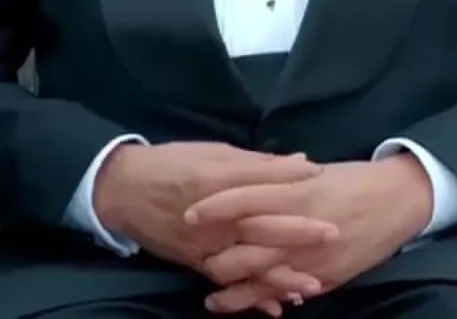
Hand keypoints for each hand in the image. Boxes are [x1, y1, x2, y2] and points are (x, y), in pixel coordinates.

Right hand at [92, 142, 336, 308]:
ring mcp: (204, 244)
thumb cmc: (172, 163)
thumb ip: (258, 164)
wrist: (123, 190)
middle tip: (333, 234)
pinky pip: (228, 282)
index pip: (259, 182)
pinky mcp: (196, 263)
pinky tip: (276, 306)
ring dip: (279, 275)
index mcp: (216, 182)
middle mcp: (212, 218)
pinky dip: (251, 296)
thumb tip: (302, 164)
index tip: (322, 177)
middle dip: (297, 232)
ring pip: (246, 263)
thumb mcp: (214, 153)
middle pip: (259, 226)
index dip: (291, 180)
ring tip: (312, 284)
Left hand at [188, 157, 435, 313]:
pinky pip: (285, 293)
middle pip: (244, 246)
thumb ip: (281, 182)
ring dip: (231, 289)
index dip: (213, 208)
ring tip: (211, 295)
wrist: (399, 200)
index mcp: (297, 192)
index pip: (244, 199)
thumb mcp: (316, 174)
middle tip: (195, 257)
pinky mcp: (324, 277)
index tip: (188, 213)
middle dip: (214, 256)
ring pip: (259, 278)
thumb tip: (248, 183)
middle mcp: (299, 227)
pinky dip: (262, 300)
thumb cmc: (355, 180)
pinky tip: (248, 305)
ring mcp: (311, 256)